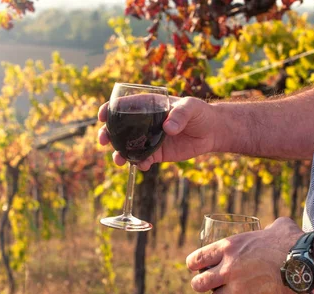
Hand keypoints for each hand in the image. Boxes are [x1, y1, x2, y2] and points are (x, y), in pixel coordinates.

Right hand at [97, 97, 217, 170]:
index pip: (123, 106)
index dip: (109, 110)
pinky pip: (143, 159)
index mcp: (148, 106)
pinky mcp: (157, 153)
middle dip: (108, 135)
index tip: (102, 117)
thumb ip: (180, 114)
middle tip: (104, 141)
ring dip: (120, 153)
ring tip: (119, 160)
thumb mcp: (191, 107)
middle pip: (119, 129)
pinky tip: (143, 166)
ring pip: (128, 146)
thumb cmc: (200, 112)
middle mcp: (144, 123)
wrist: (212, 131)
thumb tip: (167, 128)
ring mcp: (149, 139)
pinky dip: (139, 164)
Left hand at [186, 217, 303, 293]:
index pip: (197, 259)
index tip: (196, 268)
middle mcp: (228, 269)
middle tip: (208, 285)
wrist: (306, 265)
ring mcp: (237, 288)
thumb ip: (266, 230)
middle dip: (201, 284)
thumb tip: (273, 228)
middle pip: (198, 284)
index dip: (194, 265)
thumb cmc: (293, 242)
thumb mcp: (276, 227)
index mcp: (229, 247)